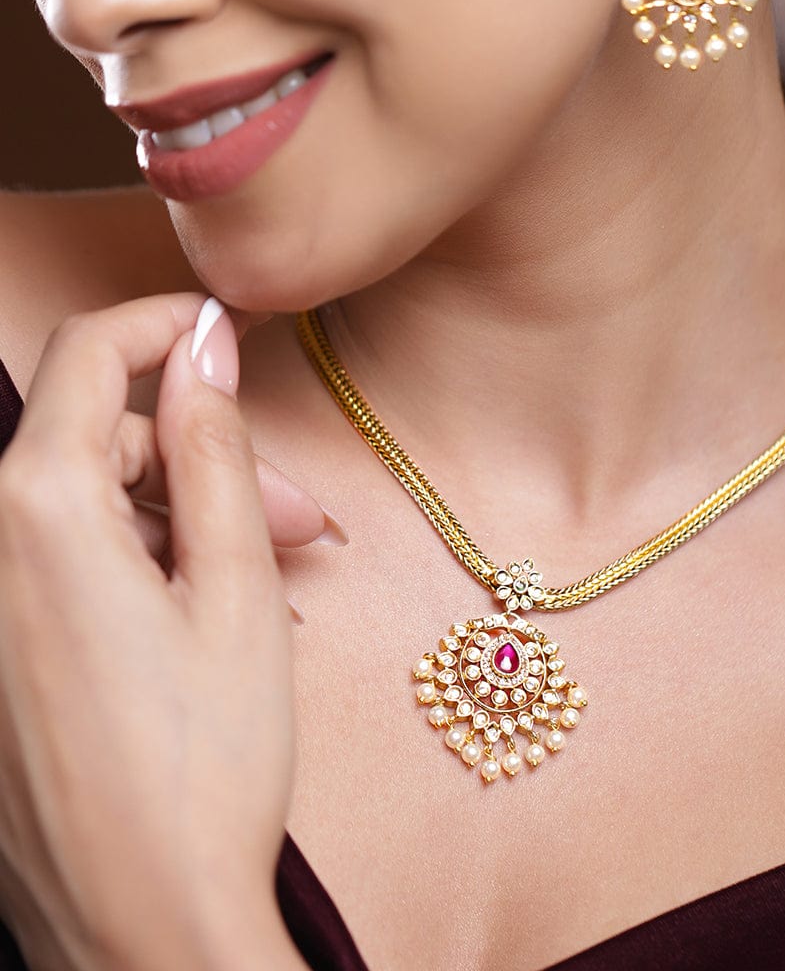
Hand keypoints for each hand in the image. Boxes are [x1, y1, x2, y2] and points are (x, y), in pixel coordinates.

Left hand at [0, 294, 298, 970]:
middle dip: (199, 455)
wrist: (138, 927)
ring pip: (81, 504)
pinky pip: (56, 563)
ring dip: (176, 517)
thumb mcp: (235, 585)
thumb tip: (207, 345)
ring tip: (266, 581)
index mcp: (37, 511)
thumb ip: (216, 446)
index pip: (89, 353)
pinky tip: (204, 616)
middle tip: (294, 514)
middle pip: (95, 438)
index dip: (166, 326)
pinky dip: (132, 565)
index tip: (229, 333)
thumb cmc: (200, 768)